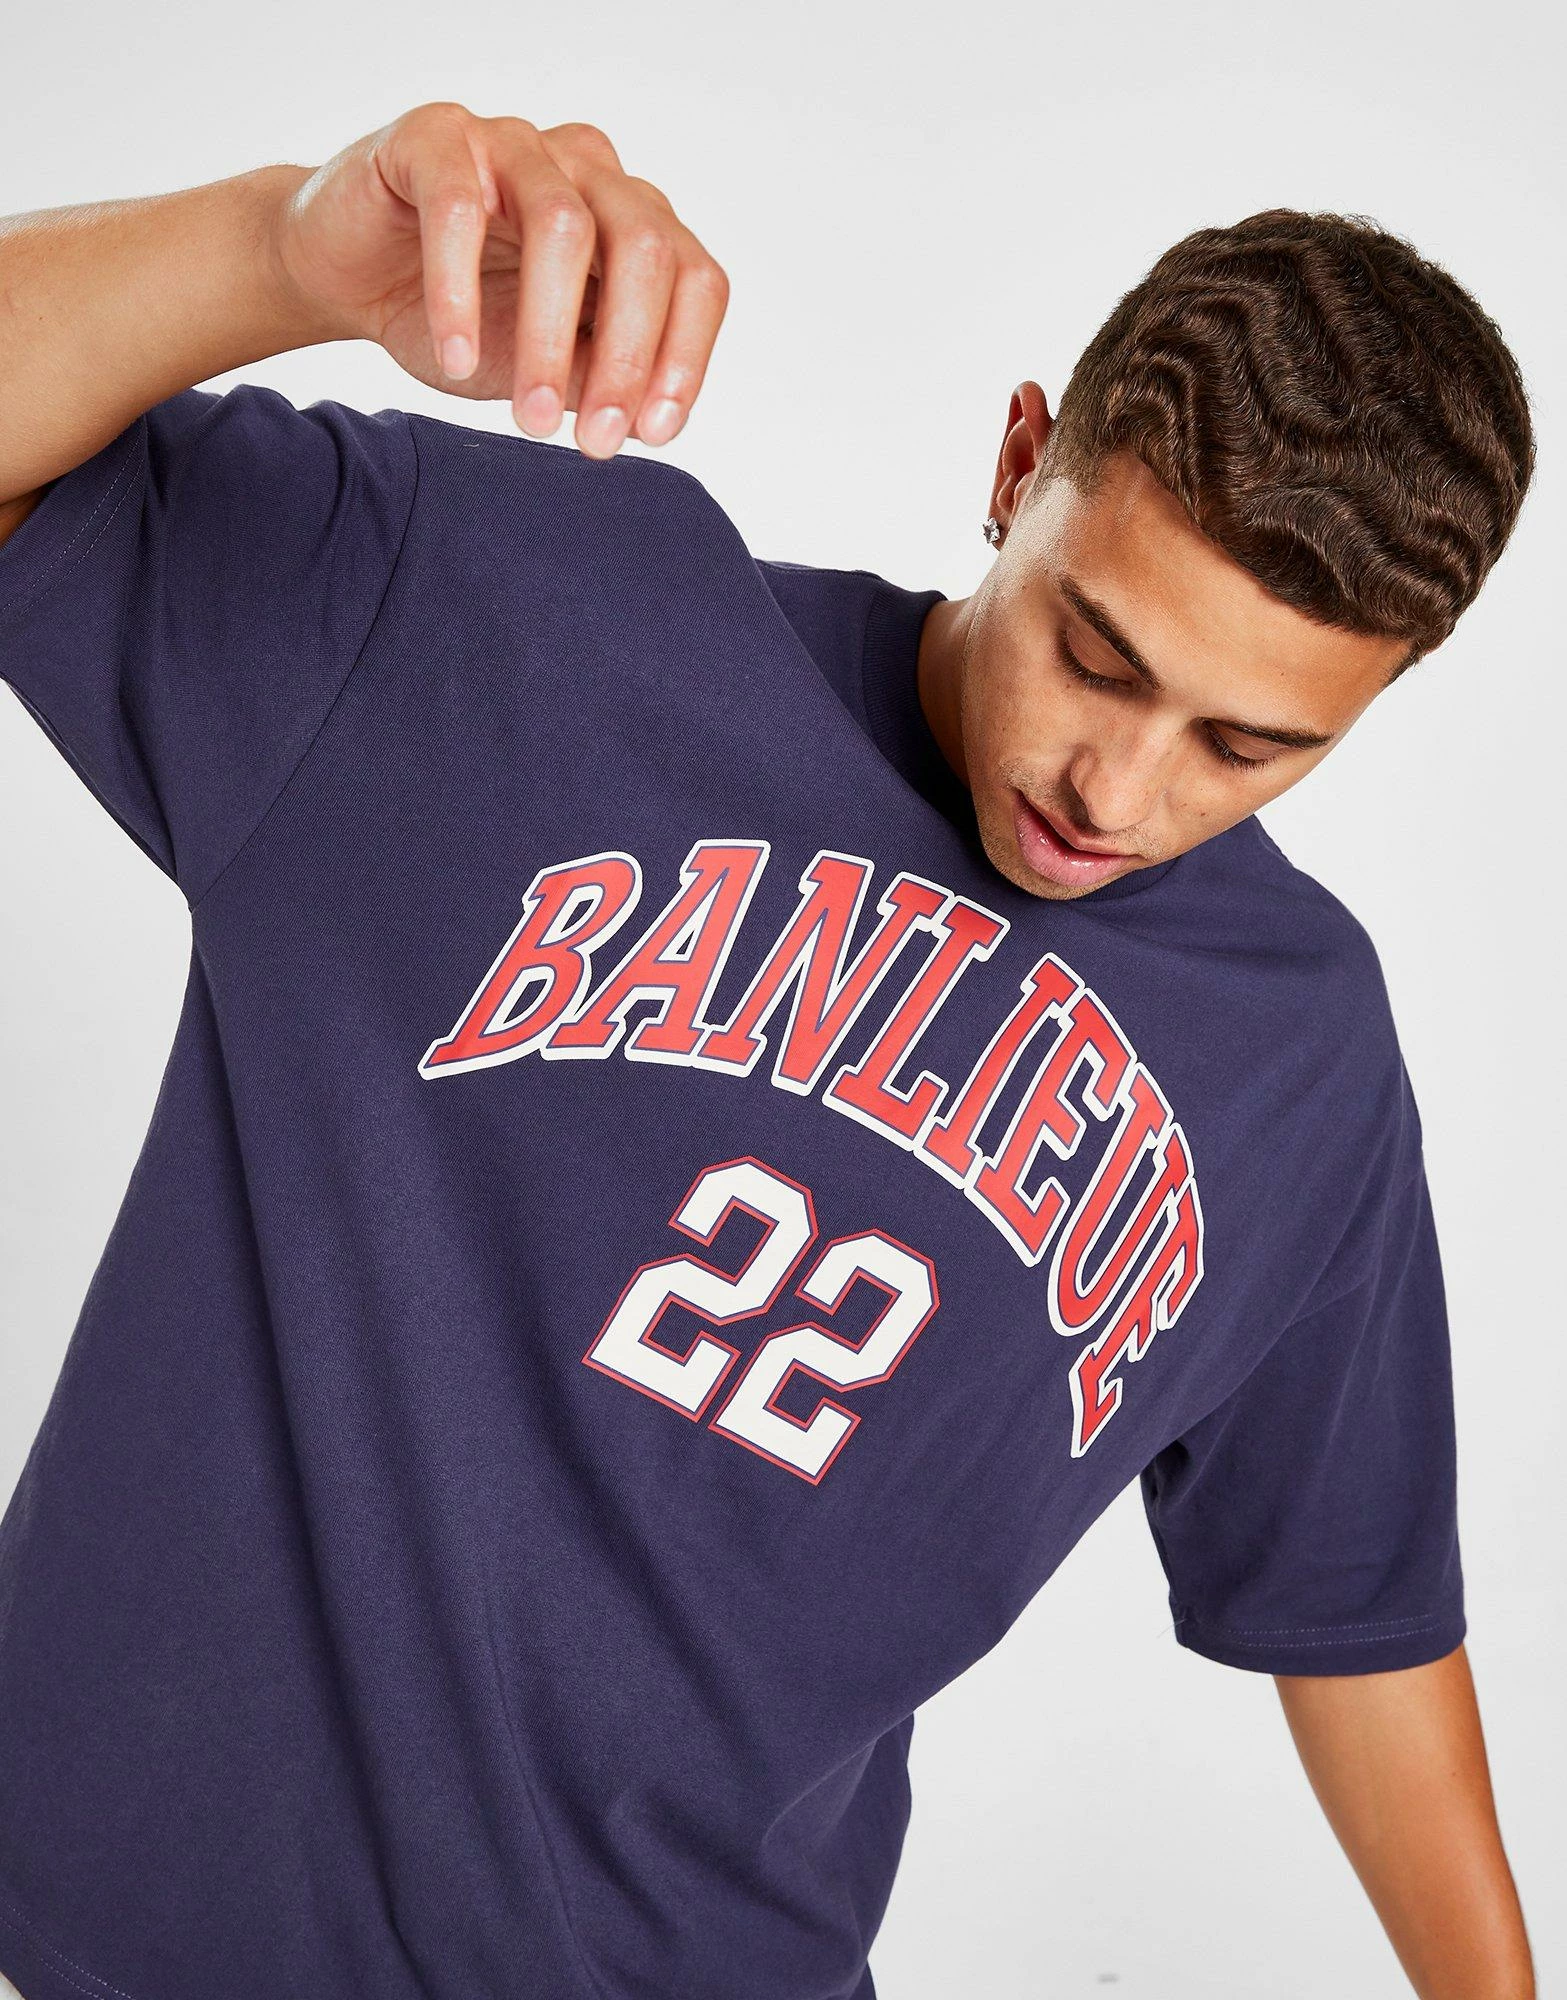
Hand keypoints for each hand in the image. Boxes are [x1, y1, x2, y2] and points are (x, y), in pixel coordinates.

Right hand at [268, 103, 729, 458]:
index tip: (653, 434)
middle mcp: (587, 171)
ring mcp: (514, 145)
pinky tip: (456, 357)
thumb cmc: (458, 318)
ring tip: (531, 419)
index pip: (694, 278)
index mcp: (629, 222)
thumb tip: (644, 420)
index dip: (685, 356)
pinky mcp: (435, 139)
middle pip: (645, 247)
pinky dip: (459, 294)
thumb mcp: (542, 365)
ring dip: (551, 338)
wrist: (346, 276)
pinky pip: (458, 210)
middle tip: (595, 444)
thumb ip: (596, 377)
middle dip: (629, 357)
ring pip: (564, 227)